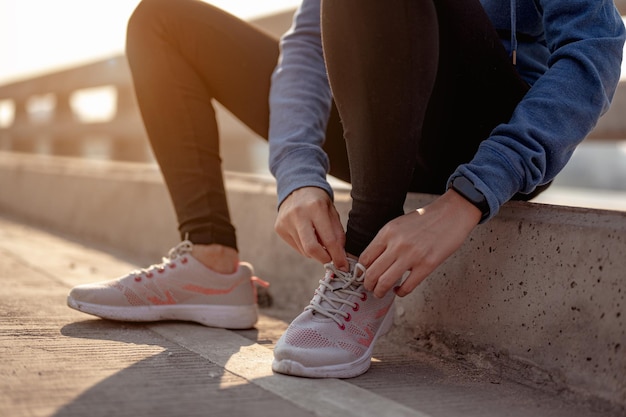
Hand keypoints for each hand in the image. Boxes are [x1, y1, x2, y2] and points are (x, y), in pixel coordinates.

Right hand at [275, 187, 348, 269]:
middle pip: (311, 249)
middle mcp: (298, 214)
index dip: (337, 256)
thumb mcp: (332, 212)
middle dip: (324, 259)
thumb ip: (338, 234)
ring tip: (320, 242)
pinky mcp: (279, 228)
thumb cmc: (318, 202)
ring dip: (316, 253)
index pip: (328, 239)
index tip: (343, 266)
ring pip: (304, 250)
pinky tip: (308, 236)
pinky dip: (306, 247)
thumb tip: (340, 258)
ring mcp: (285, 221)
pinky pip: (296, 247)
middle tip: (332, 261)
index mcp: (315, 207)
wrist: (297, 188)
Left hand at [359, 189, 481, 297]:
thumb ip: (385, 241)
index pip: (365, 258)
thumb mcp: (398, 224)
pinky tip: (400, 290)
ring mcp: (412, 255)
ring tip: (380, 293)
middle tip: (369, 288)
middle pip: (372, 273)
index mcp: (387, 232)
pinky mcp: (427, 265)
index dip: (360, 271)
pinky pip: (407, 286)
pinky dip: (400, 292)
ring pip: (385, 282)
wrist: (451, 214)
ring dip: (380, 291)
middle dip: (367, 285)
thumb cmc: (425, 220)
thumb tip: (373, 261)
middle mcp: (397, 244)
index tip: (362, 276)